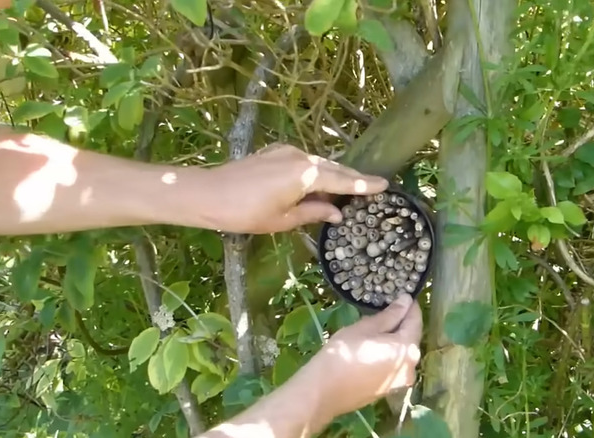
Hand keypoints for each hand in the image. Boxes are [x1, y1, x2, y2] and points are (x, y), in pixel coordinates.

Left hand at [193, 144, 387, 233]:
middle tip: (371, 188)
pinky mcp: (274, 152)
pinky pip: (304, 161)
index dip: (364, 184)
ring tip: (346, 191)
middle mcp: (300, 156)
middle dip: (351, 178)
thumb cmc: (245, 213)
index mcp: (306, 174)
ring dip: (332, 175)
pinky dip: (315, 172)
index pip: (343, 179)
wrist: (207, 194)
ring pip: (319, 163)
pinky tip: (317, 184)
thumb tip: (337, 212)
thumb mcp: (284, 219)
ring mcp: (286, 151)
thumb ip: (314, 213)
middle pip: (333, 168)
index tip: (385, 184)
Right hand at [304, 293, 422, 419]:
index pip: (415, 320)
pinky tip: (370, 348)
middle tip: (383, 310)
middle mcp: (411, 367)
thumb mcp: (366, 327)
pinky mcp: (389, 390)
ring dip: (392, 339)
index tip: (402, 294)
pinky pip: (393, 365)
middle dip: (400, 323)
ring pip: (401, 352)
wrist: (324, 390)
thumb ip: (390, 314)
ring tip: (373, 329)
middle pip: (410, 338)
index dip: (409, 306)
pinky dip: (387, 354)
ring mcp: (401, 381)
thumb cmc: (345, 353)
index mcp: (408, 349)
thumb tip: (406, 300)